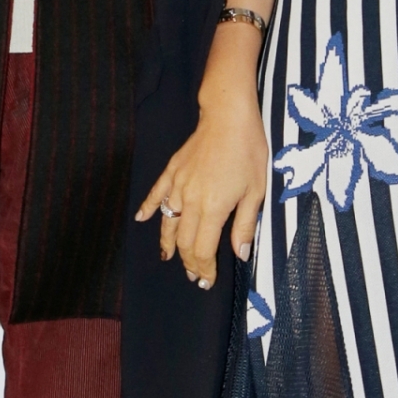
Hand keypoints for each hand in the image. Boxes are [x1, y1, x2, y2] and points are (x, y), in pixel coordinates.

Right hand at [135, 80, 268, 289]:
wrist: (227, 116)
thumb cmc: (248, 151)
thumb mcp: (256, 191)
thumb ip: (246, 225)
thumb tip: (240, 254)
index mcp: (213, 208)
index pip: (203, 250)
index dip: (204, 269)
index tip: (206, 281)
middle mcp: (190, 201)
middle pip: (184, 241)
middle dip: (188, 262)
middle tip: (192, 276)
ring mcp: (177, 186)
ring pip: (167, 222)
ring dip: (168, 244)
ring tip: (170, 258)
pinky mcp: (172, 172)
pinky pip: (156, 194)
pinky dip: (147, 208)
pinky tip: (141, 220)